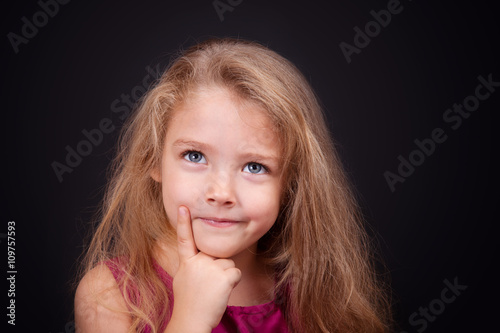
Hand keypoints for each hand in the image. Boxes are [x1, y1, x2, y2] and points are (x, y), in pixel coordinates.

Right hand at [169, 206, 240, 330]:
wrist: (190, 321)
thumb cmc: (189, 303)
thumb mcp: (184, 279)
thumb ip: (192, 264)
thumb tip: (200, 257)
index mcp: (186, 262)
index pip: (185, 238)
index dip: (183, 222)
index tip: (184, 207)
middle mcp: (197, 261)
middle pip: (217, 255)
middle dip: (217, 268)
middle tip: (207, 287)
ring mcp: (210, 268)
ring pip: (228, 264)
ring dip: (225, 277)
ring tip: (212, 291)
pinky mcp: (223, 276)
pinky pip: (236, 273)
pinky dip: (233, 283)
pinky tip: (221, 292)